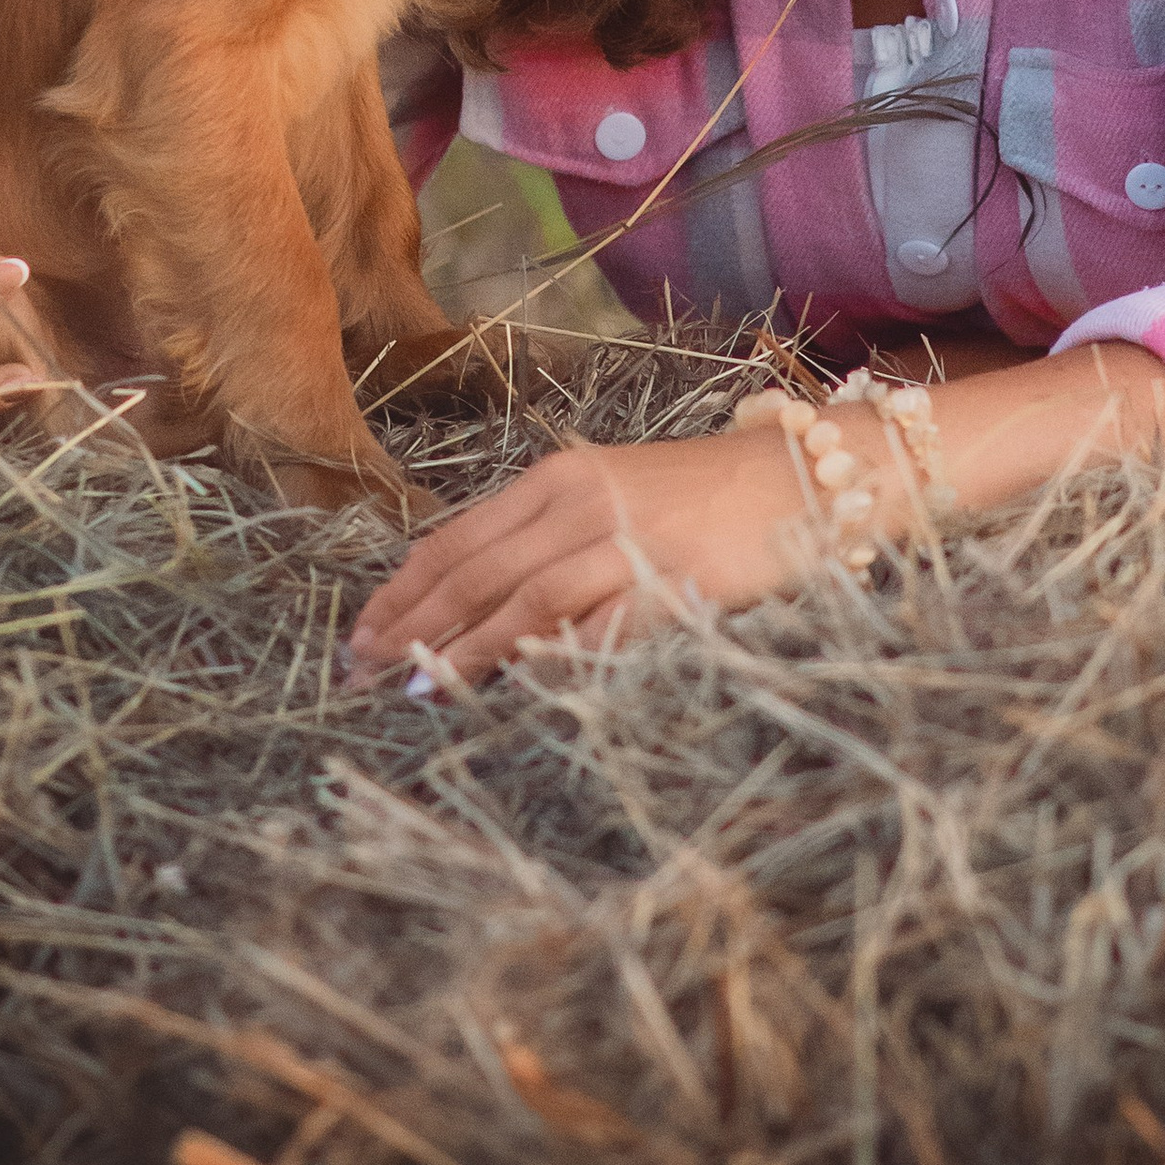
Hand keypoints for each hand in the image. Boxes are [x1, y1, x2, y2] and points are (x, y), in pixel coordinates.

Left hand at [344, 417, 882, 688]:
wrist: (801, 475)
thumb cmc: (701, 495)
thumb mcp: (611, 494)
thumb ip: (547, 536)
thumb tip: (473, 603)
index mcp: (560, 477)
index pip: (457, 537)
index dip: (403, 590)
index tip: (362, 633)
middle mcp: (583, 501)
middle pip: (477, 571)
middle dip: (414, 625)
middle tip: (365, 673)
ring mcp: (628, 540)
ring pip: (525, 601)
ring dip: (466, 650)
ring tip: (421, 689)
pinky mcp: (673, 582)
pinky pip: (599, 631)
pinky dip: (554, 661)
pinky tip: (518, 687)